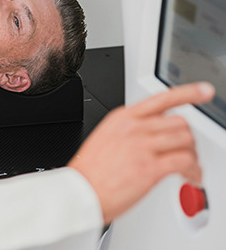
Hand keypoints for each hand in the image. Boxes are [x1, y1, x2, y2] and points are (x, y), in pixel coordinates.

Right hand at [68, 81, 214, 223]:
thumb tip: (154, 133)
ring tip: (189, 168)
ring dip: (193, 156)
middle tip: (187, 152)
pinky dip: (194, 171)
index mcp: (122, 117)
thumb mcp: (106, 137)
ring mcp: (141, 146)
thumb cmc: (90, 171)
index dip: (188, 93)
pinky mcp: (150, 167)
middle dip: (189, 139)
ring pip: (186, 140)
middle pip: (179, 122)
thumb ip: (130, 130)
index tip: (204, 91)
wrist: (80, 192)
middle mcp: (133, 127)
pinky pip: (185, 162)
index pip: (161, 98)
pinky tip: (190, 177)